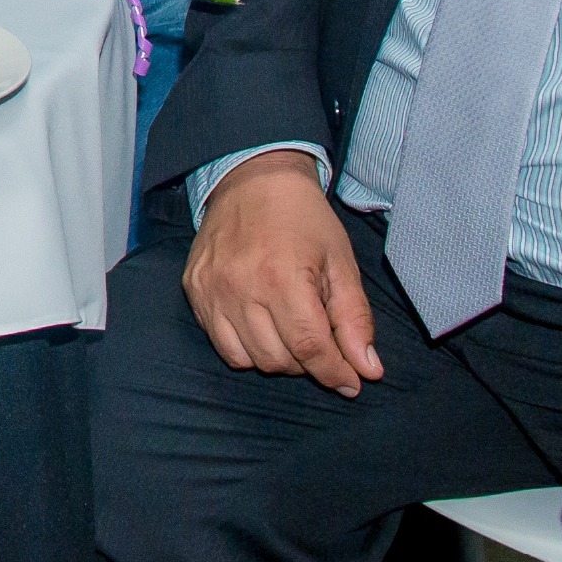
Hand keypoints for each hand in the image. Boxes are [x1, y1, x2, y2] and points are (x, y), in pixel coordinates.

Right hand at [181, 150, 382, 394]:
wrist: (252, 180)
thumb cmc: (304, 220)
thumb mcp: (340, 263)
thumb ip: (354, 319)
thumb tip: (368, 370)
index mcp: (282, 277)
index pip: (310, 348)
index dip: (335, 372)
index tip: (352, 381)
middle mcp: (240, 287)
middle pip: (279, 360)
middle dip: (309, 363)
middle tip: (322, 343)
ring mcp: (211, 291)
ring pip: (249, 359)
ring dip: (278, 358)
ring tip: (292, 333)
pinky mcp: (194, 291)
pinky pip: (222, 344)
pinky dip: (247, 348)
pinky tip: (263, 326)